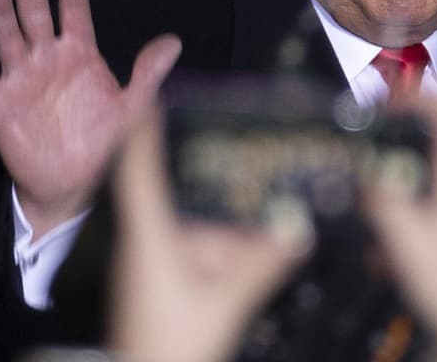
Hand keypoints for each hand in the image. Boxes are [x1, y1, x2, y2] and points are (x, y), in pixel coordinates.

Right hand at [0, 0, 181, 233]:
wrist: (74, 183)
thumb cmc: (104, 142)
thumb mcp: (133, 108)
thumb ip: (148, 73)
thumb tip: (174, 41)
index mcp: (80, 53)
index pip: (73, 8)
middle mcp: (48, 58)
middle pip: (35, 13)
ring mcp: (23, 78)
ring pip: (8, 36)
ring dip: (1, 13)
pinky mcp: (1, 102)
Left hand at [107, 105, 307, 361]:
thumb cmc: (167, 347)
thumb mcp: (224, 303)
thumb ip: (262, 265)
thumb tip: (296, 230)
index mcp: (149, 237)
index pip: (140, 169)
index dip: (146, 130)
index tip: (156, 99)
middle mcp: (145, 245)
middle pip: (180, 197)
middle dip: (215, 182)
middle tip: (247, 161)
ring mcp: (152, 268)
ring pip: (195, 231)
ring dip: (229, 227)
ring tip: (268, 214)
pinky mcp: (163, 289)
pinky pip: (197, 257)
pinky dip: (225, 252)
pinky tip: (256, 255)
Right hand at [363, 98, 436, 351]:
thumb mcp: (408, 240)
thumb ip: (383, 200)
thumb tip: (363, 176)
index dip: (420, 97)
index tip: (384, 108)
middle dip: (400, 149)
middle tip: (367, 161)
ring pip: (435, 183)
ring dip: (401, 195)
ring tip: (370, 229)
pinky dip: (412, 224)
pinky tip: (387, 260)